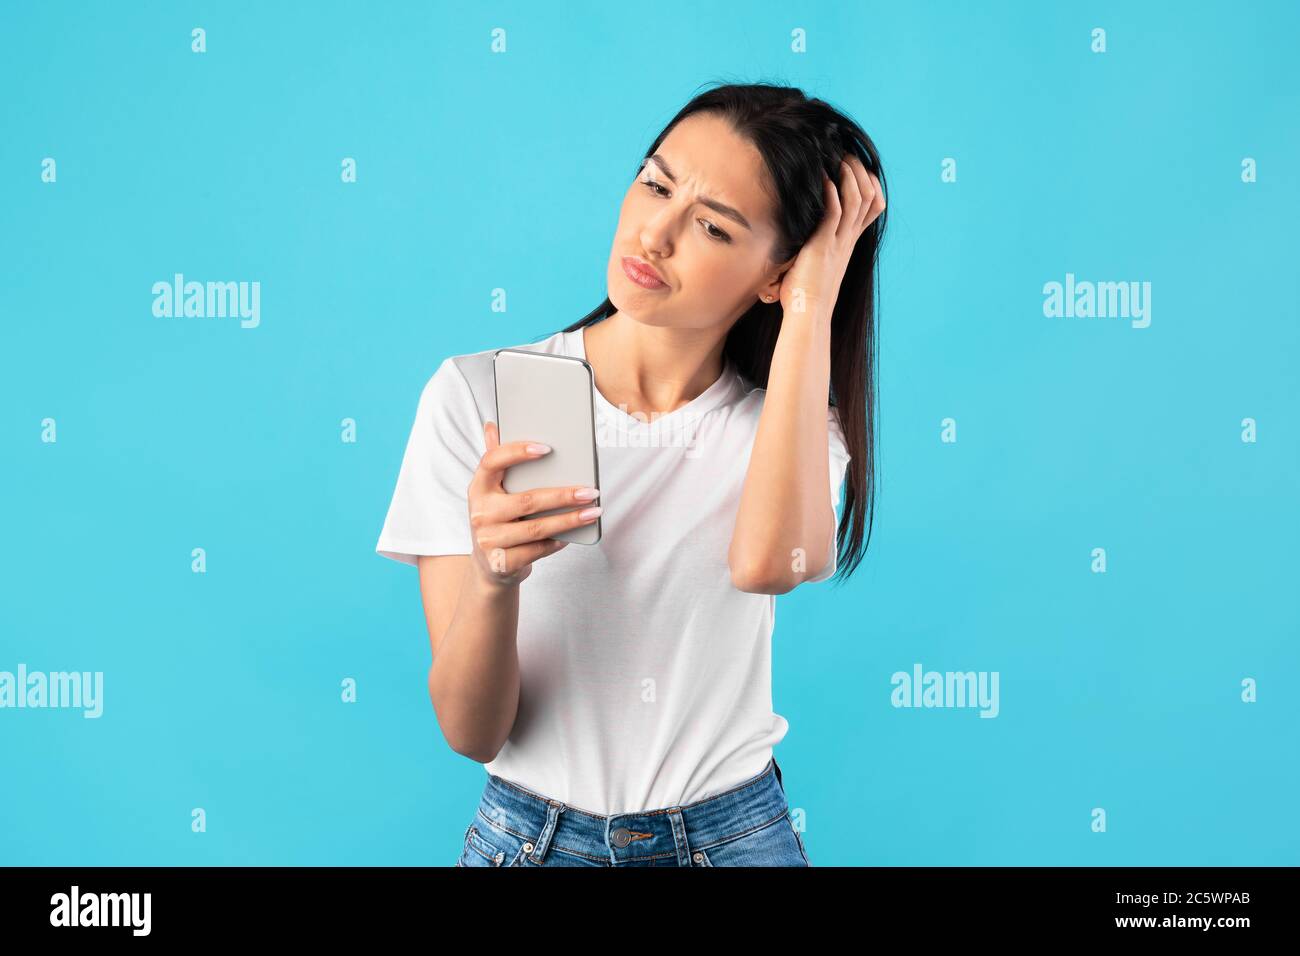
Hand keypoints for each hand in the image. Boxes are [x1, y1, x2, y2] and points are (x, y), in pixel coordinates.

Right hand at [465, 422, 601, 588]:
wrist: (488, 566)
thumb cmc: (497, 518)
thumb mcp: (492, 491)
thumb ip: (497, 460)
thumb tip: (493, 425)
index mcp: (478, 487)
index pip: (492, 462)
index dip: (517, 453)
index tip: (547, 449)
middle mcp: (479, 512)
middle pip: (527, 500)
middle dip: (564, 496)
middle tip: (591, 491)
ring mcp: (489, 539)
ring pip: (536, 528)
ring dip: (569, 520)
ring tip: (594, 512)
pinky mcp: (501, 562)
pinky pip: (537, 550)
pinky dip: (558, 542)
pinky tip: (575, 534)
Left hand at [777, 153, 884, 318]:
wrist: (808, 314)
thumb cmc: (804, 294)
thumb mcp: (815, 263)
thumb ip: (814, 245)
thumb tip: (797, 235)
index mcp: (848, 243)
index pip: (873, 207)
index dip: (870, 184)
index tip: (858, 168)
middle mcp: (847, 240)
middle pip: (868, 197)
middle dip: (860, 172)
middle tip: (848, 155)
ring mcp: (837, 242)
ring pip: (856, 200)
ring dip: (848, 176)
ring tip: (839, 159)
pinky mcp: (822, 246)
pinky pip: (834, 212)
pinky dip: (831, 192)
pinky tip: (823, 179)